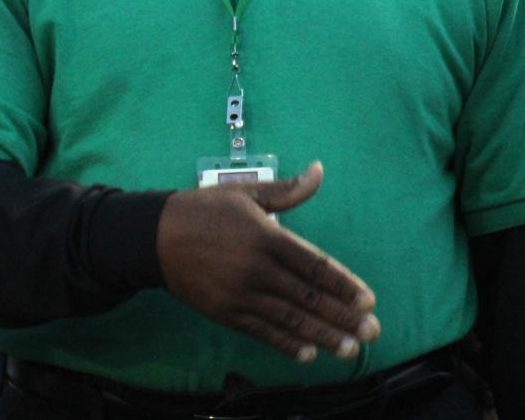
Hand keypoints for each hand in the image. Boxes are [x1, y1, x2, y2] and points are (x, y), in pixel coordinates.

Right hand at [157, 161, 380, 363]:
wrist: (153, 235)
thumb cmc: (202, 210)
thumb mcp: (244, 192)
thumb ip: (286, 190)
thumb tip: (318, 171)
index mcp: (264, 236)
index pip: (314, 265)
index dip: (343, 284)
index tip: (367, 299)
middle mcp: (256, 268)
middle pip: (308, 297)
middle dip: (343, 316)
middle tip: (372, 330)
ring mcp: (240, 293)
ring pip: (290, 319)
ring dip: (323, 335)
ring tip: (350, 348)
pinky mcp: (225, 311)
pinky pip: (262, 332)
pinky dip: (287, 344)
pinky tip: (308, 353)